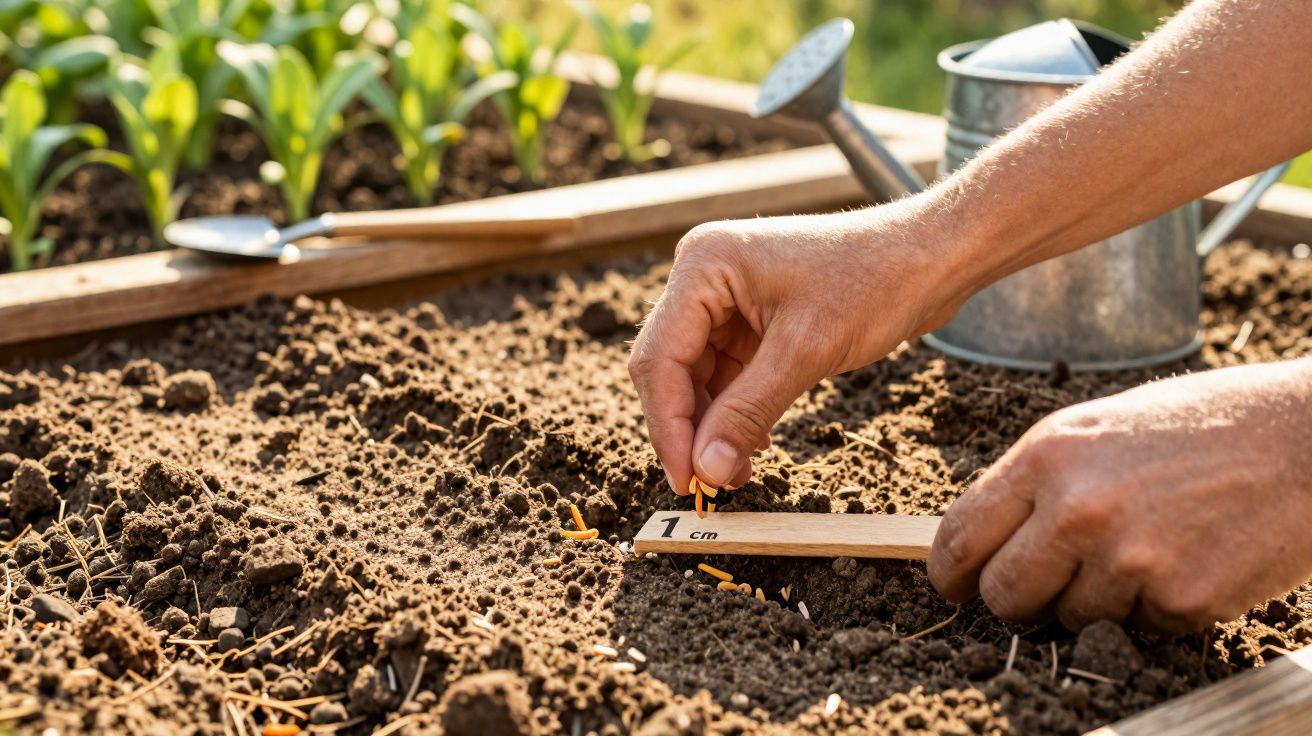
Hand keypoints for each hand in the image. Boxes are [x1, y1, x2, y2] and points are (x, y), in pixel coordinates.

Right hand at [628, 202, 966, 493]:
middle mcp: (703, 276)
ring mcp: (726, 296)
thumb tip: (707, 471)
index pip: (660, 358)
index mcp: (703, 265)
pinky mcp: (751, 317)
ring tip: (736, 473)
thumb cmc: (875, 281)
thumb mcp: (806, 352)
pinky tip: (753, 447)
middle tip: (709, 486)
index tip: (688, 481)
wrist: (932, 256)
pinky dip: (734, 412)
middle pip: (671, 369)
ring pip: (696, 377)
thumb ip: (747, 412)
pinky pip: (726, 374)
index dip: (668, 426)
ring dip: (712, 427)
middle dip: (688, 430)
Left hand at [927, 358, 1311, 631]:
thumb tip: (984, 539)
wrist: (1303, 439)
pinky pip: (1136, 628)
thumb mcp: (1095, 427)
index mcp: (1047, 457)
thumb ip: (1035, 482)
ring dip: (1096, 599)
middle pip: (1003, 596)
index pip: (960, 537)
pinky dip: (1153, 607)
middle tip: (1047, 584)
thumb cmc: (1199, 426)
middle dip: (1018, 600)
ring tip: (1145, 544)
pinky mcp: (1178, 601)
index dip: (951, 573)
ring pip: (1071, 618)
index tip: (956, 585)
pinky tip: (1186, 556)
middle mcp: (1078, 510)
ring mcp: (1129, 560)